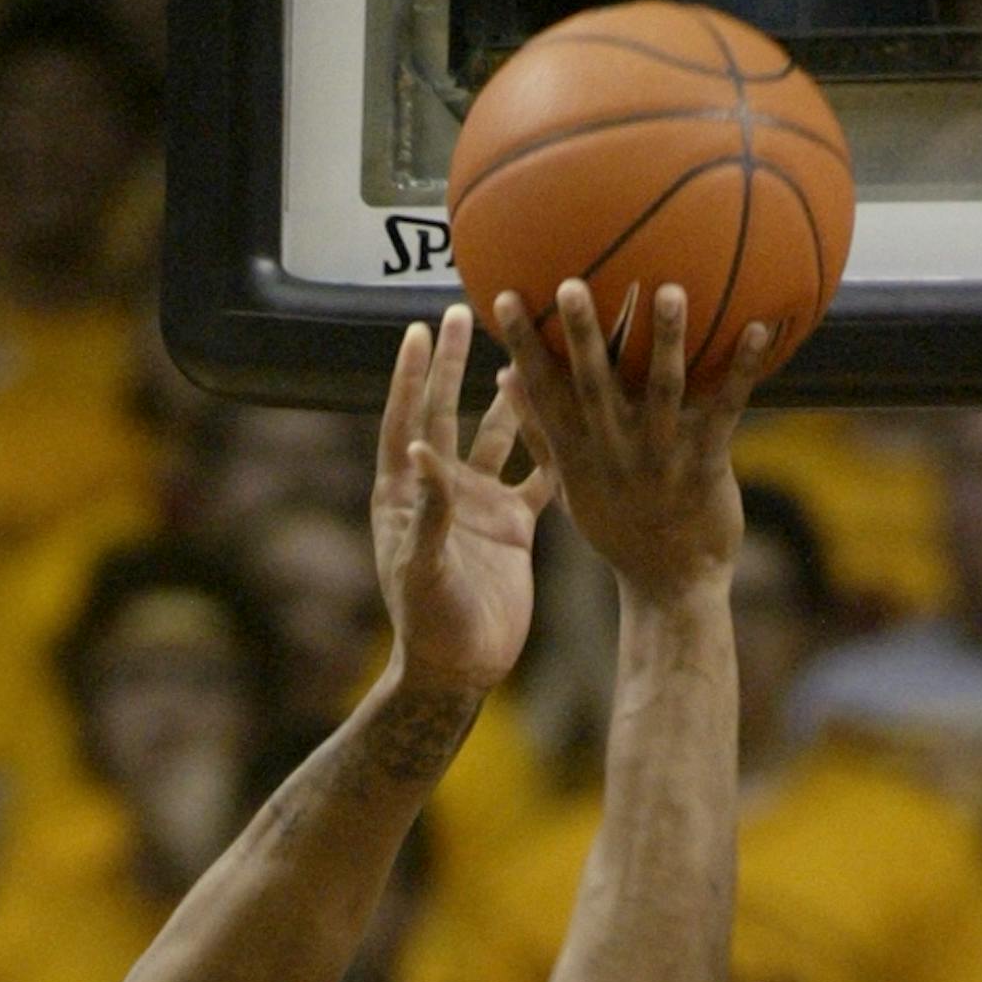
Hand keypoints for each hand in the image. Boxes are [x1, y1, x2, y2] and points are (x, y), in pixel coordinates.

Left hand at [373, 306, 555, 698]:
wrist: (462, 669)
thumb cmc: (429, 626)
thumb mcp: (424, 568)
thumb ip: (427, 510)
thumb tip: (421, 447)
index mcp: (407, 495)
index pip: (406, 421)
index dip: (410, 377)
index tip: (417, 330)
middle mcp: (441, 491)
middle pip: (445, 412)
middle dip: (451, 364)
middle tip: (462, 312)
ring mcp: (479, 505)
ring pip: (495, 435)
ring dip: (506, 393)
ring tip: (522, 344)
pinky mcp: (512, 526)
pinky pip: (535, 476)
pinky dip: (551, 445)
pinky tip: (575, 408)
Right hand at [491, 279, 763, 600]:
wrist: (672, 586)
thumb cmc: (619, 530)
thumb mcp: (570, 488)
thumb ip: (539, 433)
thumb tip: (506, 376)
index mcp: (580, 456)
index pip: (545, 395)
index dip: (524, 347)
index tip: (506, 298)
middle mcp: (617, 454)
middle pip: (596, 385)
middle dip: (584, 336)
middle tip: (572, 284)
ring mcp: (663, 459)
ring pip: (664, 390)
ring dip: (667, 340)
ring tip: (668, 291)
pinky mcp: (707, 464)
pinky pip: (726, 409)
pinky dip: (741, 369)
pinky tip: (758, 327)